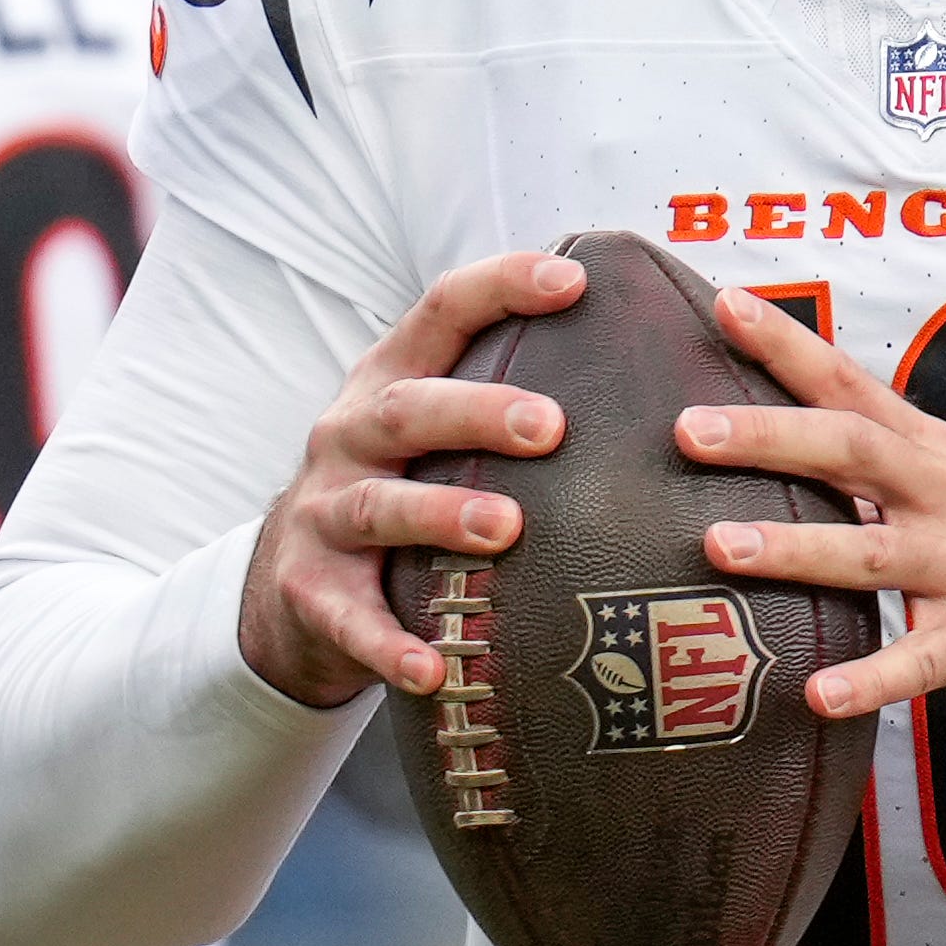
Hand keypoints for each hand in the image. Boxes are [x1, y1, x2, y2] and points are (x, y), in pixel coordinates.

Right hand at [237, 251, 582, 708]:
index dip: (501, 287)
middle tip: (551, 425)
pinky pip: (351, 620)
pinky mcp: (311, 591)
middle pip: (407, 409)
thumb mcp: (433, 428)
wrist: (290, 583)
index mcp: (391, 379)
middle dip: (477, 410)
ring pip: (379, 506)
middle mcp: (349, 435)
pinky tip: (433, 666)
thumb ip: (507, 393)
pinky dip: (390, 644)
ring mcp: (323, 514)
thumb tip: (656, 358)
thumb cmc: (403, 487)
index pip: (441, 310)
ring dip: (441, 514)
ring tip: (505, 528)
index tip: (573, 280)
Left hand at [679, 284, 945, 739]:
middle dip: (770, 437)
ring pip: (873, 551)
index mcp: (937, 455)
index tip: (727, 306)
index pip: (853, 386)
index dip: (791, 346)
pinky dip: (870, 677)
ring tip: (722, 547)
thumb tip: (782, 441)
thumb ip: (882, 465)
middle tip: (690, 428)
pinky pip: (920, 660)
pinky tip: (819, 692)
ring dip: (796, 547)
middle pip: (853, 451)